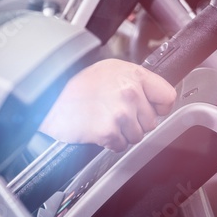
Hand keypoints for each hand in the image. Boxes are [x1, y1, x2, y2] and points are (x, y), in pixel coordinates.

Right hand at [39, 58, 175, 150]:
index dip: (158, 105)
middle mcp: (129, 91)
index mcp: (133, 74)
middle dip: (135, 122)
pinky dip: (110, 142)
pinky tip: (97, 128)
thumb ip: (133, 81)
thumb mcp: (108, 71)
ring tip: (103, 119)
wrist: (49, 99)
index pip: (167, 96)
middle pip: (152, 121)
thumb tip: (153, 96)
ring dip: (123, 133)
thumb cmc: (75, 86)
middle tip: (114, 112)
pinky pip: (122, 145)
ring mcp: (120, 112)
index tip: (149, 107)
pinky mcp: (109, 131)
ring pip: (138, 136)